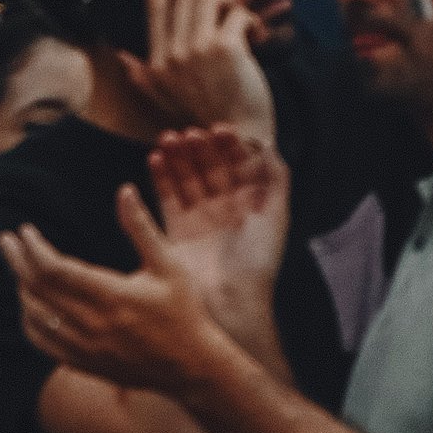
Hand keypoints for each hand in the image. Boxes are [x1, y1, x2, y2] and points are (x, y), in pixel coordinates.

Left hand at [0, 190, 223, 395]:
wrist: (193, 367)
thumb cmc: (183, 311)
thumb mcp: (169, 265)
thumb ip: (141, 228)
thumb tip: (123, 190)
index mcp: (112, 296)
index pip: (54, 270)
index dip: (33, 248)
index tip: (25, 230)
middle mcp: (93, 325)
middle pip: (38, 290)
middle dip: (16, 261)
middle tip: (5, 240)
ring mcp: (87, 348)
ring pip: (36, 316)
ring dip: (21, 288)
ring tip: (17, 266)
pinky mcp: (85, 364)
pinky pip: (43, 343)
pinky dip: (29, 320)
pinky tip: (29, 304)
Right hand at [125, 0, 275, 139]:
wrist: (238, 139)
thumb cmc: (206, 117)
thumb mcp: (163, 99)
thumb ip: (141, 75)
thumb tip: (121, 55)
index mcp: (157, 64)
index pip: (153, 13)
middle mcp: (173, 54)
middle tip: (225, 7)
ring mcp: (198, 49)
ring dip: (230, 3)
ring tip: (240, 20)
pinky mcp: (226, 47)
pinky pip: (238, 13)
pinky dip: (250, 20)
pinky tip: (256, 35)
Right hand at [149, 127, 289, 336]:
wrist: (229, 302)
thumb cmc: (257, 261)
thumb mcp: (277, 216)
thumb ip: (276, 178)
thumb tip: (269, 144)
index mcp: (250, 204)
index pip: (238, 165)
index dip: (229, 145)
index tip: (219, 129)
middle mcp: (224, 209)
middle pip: (210, 168)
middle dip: (200, 148)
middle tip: (190, 133)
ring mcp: (199, 218)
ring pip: (186, 178)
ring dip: (177, 157)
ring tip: (168, 138)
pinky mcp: (176, 231)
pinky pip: (166, 197)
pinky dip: (160, 177)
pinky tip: (155, 158)